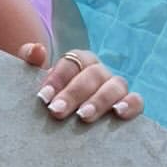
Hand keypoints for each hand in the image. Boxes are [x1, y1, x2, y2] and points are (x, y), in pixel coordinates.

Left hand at [18, 44, 143, 123]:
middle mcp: (100, 70)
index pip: (71, 61)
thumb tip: (37, 49)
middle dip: (73, 94)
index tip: (43, 97)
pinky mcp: (130, 104)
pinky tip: (119, 114)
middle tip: (56, 112)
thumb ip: (30, 59)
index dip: (57, 78)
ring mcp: (116, 86)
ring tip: (83, 116)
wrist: (64, 112)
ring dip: (100, 100)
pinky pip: (137, 100)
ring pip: (115, 85)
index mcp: (79, 60)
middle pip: (92, 75)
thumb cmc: (51, 95)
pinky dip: (131, 104)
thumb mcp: (36, 78)